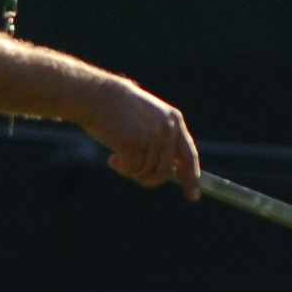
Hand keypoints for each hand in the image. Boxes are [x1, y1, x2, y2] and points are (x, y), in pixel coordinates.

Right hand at [80, 74, 200, 197]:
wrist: (98, 95)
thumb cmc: (119, 111)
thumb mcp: (149, 120)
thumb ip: (162, 142)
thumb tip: (169, 173)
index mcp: (174, 120)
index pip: (189, 155)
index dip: (192, 178)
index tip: (193, 196)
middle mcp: (167, 128)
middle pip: (165, 170)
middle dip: (148, 178)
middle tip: (132, 171)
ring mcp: (151, 135)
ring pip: (147, 171)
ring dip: (131, 170)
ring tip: (118, 156)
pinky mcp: (134, 142)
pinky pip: (132, 169)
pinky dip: (122, 168)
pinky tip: (113, 157)